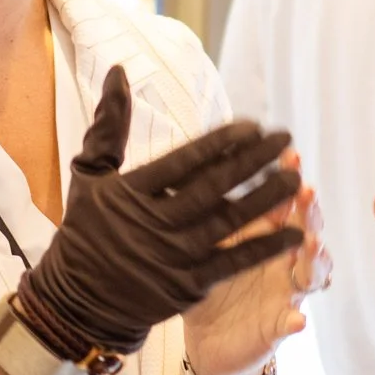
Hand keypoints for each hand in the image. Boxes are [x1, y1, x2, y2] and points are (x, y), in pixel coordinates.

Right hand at [18, 67, 303, 355]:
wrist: (77, 303)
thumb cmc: (86, 232)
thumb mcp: (89, 176)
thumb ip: (109, 126)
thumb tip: (119, 71)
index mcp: (132, 192)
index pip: (185, 159)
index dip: (223, 141)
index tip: (254, 125)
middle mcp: (155, 222)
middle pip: (214, 185)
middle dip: (255, 160)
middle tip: (286, 139)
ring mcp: (174, 255)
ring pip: (230, 221)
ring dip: (268, 198)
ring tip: (296, 178)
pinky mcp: (188, 286)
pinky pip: (235, 261)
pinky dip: (266, 247)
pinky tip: (295, 233)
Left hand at [185, 169, 322, 374]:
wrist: (208, 342)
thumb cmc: (209, 285)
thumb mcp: (205, 247)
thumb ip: (207, 215)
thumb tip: (184, 170)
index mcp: (266, 236)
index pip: (284, 202)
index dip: (288, 179)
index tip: (288, 155)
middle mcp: (285, 261)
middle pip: (305, 230)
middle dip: (308, 211)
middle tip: (304, 191)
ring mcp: (287, 293)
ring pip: (311, 273)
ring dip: (315, 258)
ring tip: (311, 244)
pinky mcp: (278, 327)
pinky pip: (290, 323)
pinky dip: (294, 321)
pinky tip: (297, 319)